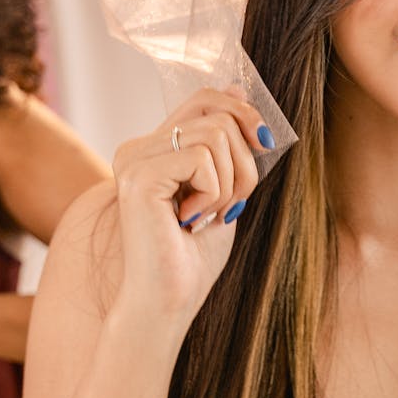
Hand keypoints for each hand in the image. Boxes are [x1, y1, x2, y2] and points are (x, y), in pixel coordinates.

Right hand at [109, 87, 269, 322]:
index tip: (264, 140)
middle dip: (244, 159)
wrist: (168, 303)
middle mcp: (136, 148)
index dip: (241, 110)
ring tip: (210, 216)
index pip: (203, 99)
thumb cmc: (193, 258)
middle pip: (215, 112)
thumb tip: (240, 94)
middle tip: (234, 203)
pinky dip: (214, 193)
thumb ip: (227, 149)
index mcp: (152, 149)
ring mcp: (133, 160)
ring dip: (231, 182)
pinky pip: (201, 159)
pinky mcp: (139, 177)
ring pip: (214, 135)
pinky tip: (192, 222)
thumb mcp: (223, 191)